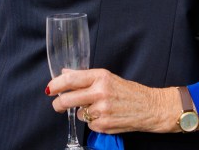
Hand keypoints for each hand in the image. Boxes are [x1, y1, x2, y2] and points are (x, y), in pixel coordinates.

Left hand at [46, 69, 180, 133]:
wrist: (149, 107)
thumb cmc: (128, 91)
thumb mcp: (108, 78)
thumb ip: (85, 76)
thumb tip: (65, 73)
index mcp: (101, 76)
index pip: (71, 79)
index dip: (56, 84)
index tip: (49, 88)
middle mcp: (100, 92)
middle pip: (67, 99)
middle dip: (58, 103)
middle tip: (57, 104)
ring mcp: (102, 110)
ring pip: (78, 113)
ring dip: (83, 112)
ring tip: (98, 108)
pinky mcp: (104, 125)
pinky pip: (89, 124)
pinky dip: (93, 122)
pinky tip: (105, 116)